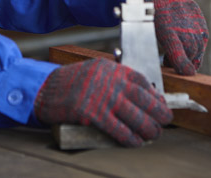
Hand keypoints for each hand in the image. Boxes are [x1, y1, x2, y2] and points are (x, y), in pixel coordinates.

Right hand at [34, 58, 172, 146]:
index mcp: (112, 69)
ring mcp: (103, 98)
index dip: (155, 95)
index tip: (161, 104)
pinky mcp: (93, 115)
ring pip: (137, 117)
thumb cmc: (70, 82)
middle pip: (145, 100)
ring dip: (149, 129)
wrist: (46, 89)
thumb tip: (138, 95)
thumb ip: (114, 79)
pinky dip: (131, 139)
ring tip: (153, 135)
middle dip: (160, 113)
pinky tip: (136, 142)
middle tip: (164, 122)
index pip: (142, 81)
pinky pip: (120, 130)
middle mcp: (110, 81)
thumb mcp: (95, 71)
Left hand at [144, 0, 208, 74]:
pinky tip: (187, 43)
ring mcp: (192, 19)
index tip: (186, 73)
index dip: (183, 65)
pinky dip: (197, 44)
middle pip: (191, 53)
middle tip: (172, 61)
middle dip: (184, 62)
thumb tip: (168, 65)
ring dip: (191, 54)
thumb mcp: (149, 32)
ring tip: (179, 52)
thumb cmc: (148, 13)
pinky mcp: (198, 15)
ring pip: (199, 46)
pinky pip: (203, 36)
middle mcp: (182, 24)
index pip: (179, 53)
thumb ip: (161, 48)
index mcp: (166, 30)